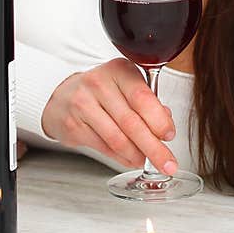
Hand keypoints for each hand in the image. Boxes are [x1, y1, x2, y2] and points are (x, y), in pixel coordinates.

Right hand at [41, 58, 177, 174]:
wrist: (64, 97)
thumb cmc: (102, 91)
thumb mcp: (126, 86)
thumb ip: (148, 103)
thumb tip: (166, 126)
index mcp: (119, 70)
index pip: (142, 97)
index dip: (159, 120)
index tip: (169, 135)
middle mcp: (99, 84)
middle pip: (131, 122)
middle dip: (153, 147)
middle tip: (167, 162)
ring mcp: (83, 105)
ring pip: (117, 139)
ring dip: (137, 155)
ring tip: (148, 161)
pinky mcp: (74, 126)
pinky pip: (104, 148)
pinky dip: (122, 158)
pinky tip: (131, 159)